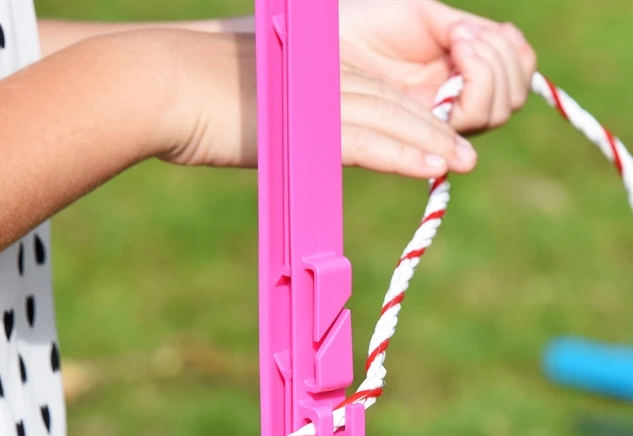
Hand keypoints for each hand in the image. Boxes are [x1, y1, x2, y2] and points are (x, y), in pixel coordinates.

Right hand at [158, 32, 475, 178]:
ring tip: (464, 163)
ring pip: (391, 119)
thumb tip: (305, 146)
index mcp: (319, 72)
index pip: (380, 94)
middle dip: (437, 129)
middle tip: (467, 155)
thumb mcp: (261, 111)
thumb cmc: (201, 100)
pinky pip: (368, 141)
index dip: (417, 117)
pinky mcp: (307, 123)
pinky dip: (403, 153)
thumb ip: (296, 124)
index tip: (442, 141)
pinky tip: (433, 166)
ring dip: (432, 143)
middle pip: (396, 103)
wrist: (164, 86)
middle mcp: (327, 78)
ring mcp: (319, 98)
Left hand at [339, 0, 535, 133]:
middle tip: (464, 35)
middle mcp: (455, 106)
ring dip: (489, 68)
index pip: (516, 84)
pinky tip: (457, 50)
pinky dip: (477, 81)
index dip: (517, 59)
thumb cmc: (375, 23)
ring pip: (492, 113)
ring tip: (458, 39)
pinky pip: (469, 121)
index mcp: (462, 80)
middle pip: (509, 102)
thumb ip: (468, 35)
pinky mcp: (423, 133)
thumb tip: (507, 42)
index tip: (495, 29)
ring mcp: (441, 122)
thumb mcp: (431, 18)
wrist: (335, 36)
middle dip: (502, 61)